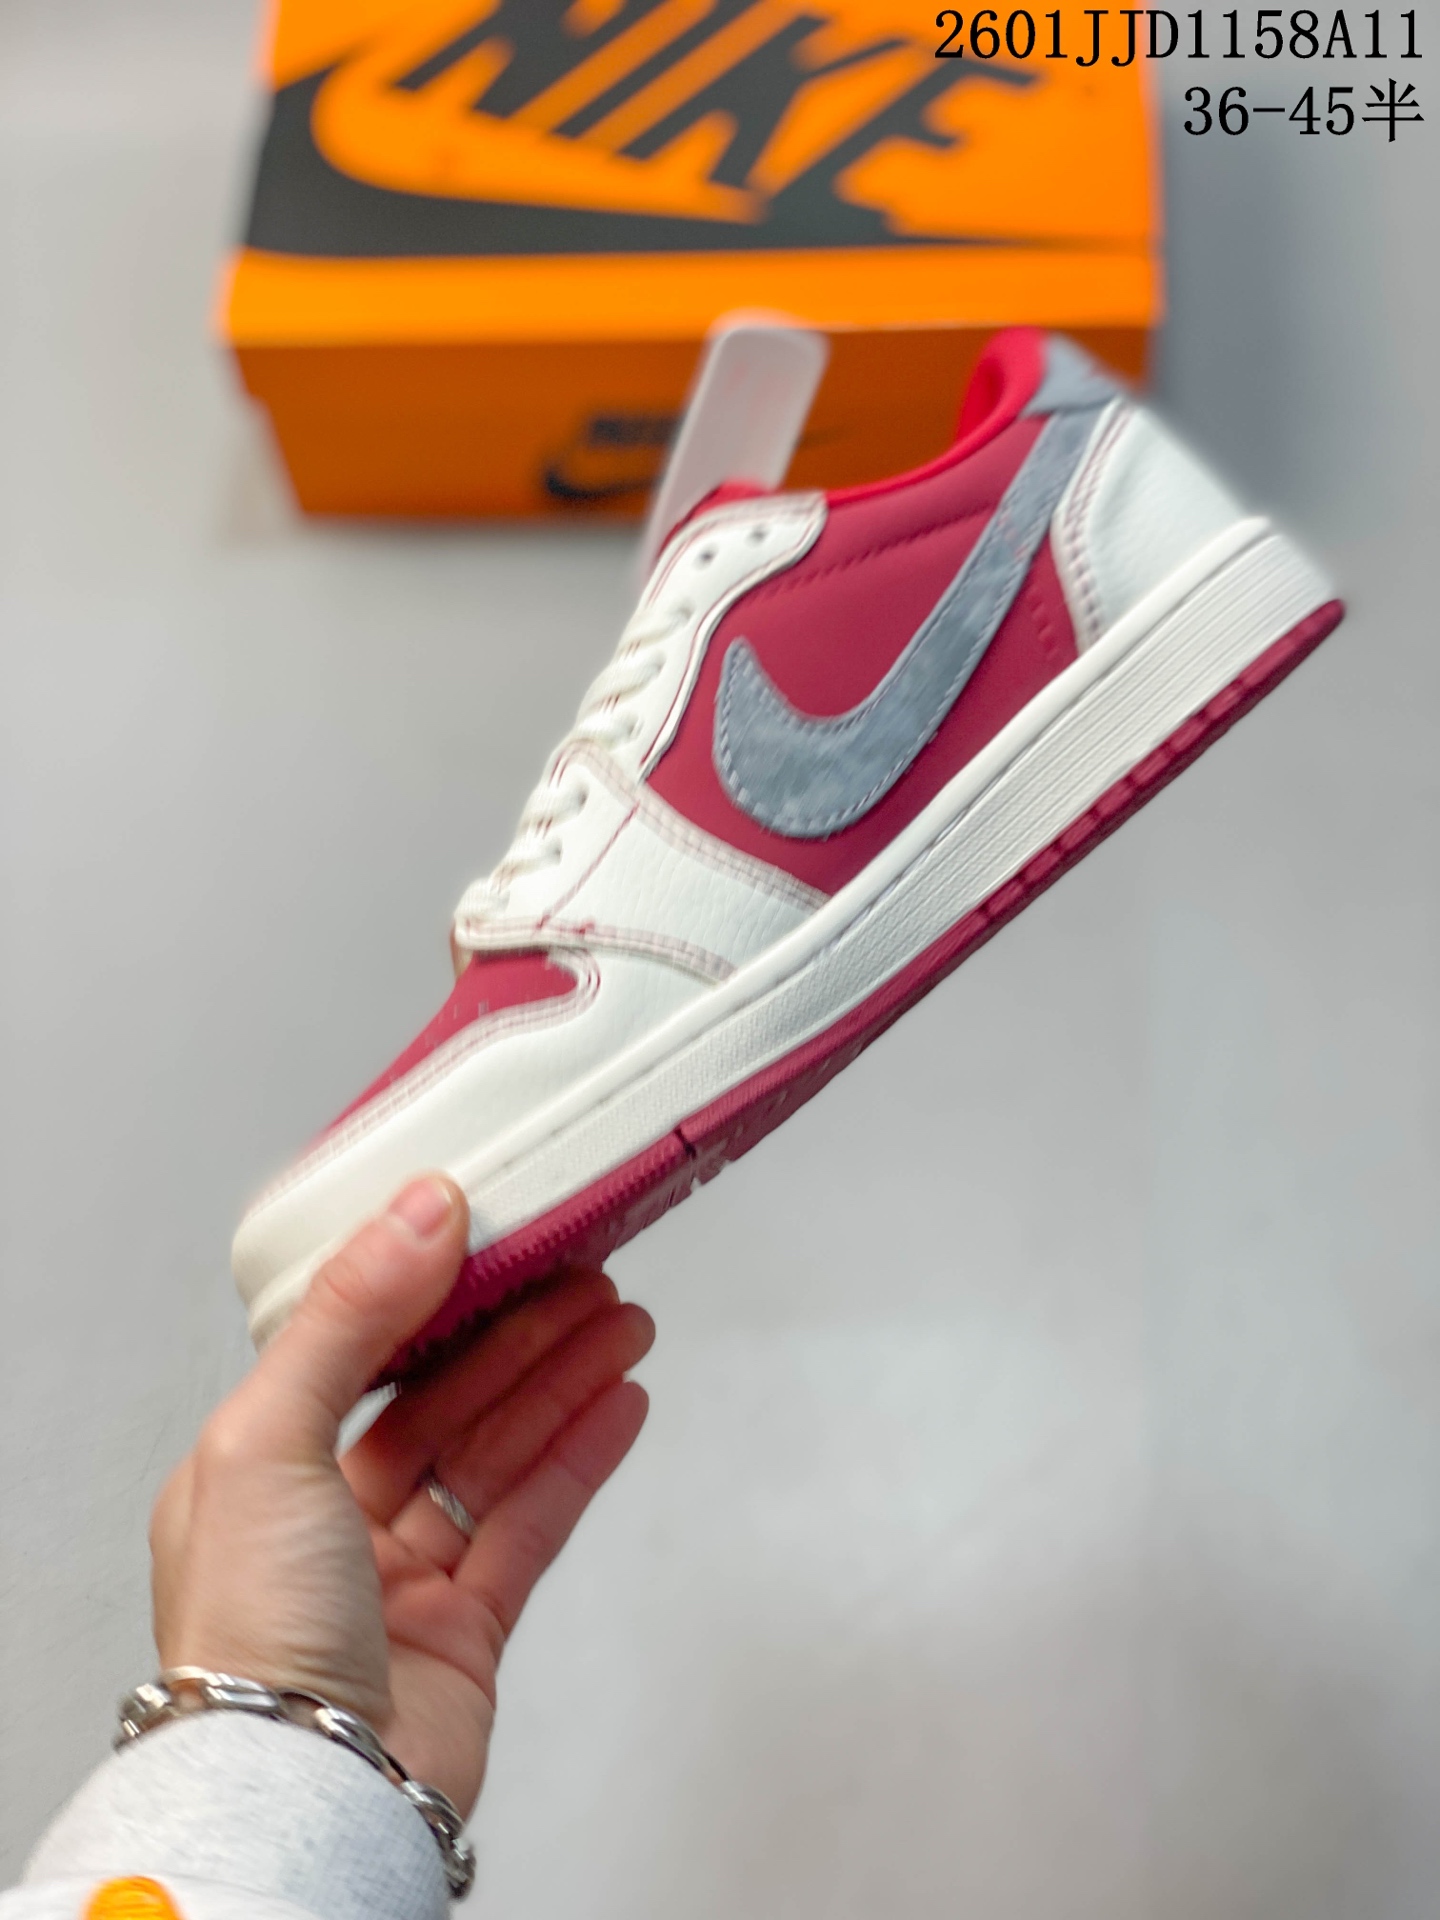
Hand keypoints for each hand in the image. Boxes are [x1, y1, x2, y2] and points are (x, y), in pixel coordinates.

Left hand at [149, 1176, 652, 1813]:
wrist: (305, 1796)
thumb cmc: (250, 1645)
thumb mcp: (267, 1440)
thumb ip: (346, 1319)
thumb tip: (411, 1215)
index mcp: (257, 1471)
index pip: (354, 1352)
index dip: (428, 1290)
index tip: (488, 1235)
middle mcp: (326, 1521)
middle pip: (443, 1398)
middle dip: (519, 1332)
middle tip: (582, 1275)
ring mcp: (400, 1576)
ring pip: (497, 1453)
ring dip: (562, 1382)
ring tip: (622, 1324)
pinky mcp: (465, 1626)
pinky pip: (532, 1520)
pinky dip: (580, 1457)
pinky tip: (617, 1405)